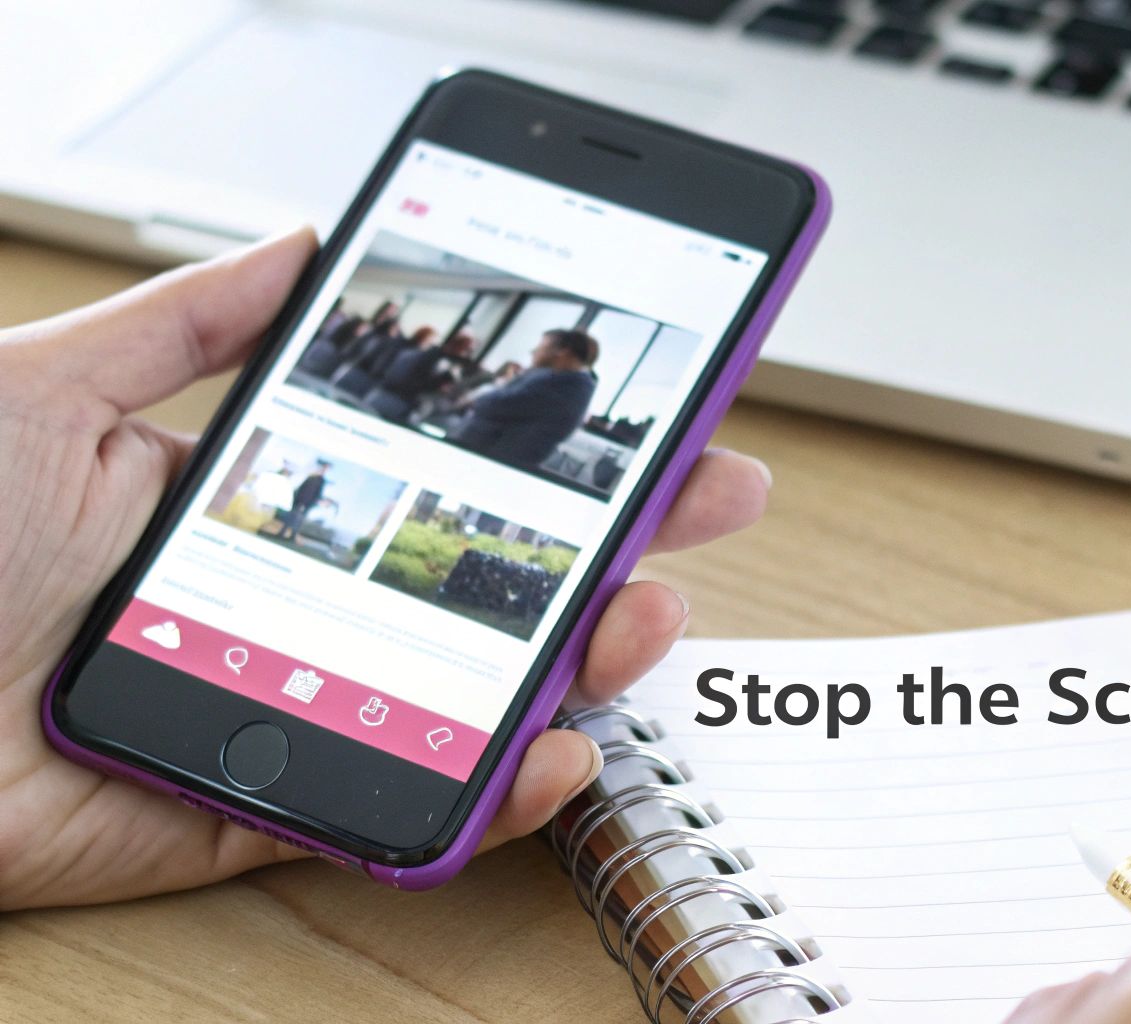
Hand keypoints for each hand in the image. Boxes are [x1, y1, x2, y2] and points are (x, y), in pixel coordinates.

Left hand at [0, 231, 771, 909]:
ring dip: (577, 663)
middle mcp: (279, 607)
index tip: (634, 413)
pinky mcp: (244, 810)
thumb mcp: (48, 386)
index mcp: (241, 503)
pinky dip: (486, 797)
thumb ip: (188, 323)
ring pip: (462, 700)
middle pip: (476, 585)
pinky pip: (389, 811)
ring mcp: (276, 710)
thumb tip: (305, 244)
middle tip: (707, 502)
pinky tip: (554, 748)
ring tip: (643, 616)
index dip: (540, 449)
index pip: (432, 474)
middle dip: (608, 544)